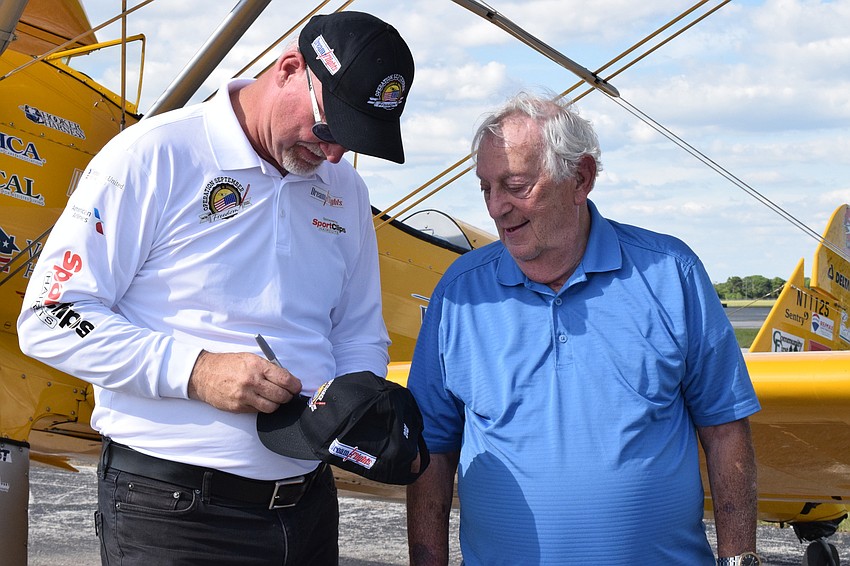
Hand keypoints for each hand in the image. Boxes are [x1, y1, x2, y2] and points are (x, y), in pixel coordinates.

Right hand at [187, 350, 301, 412]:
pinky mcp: (238, 407)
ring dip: (276, 404)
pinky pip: (258, 411)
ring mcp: (244, 396)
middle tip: (288, 394)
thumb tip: (287, 379)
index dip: (295, 386)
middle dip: (288, 396)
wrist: (203, 374)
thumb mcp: (250, 359)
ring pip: (272, 407)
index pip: (285, 379)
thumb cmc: (228, 365)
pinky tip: (259, 400)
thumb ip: (268, 368)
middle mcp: (252, 381)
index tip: (297, 387)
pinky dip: (262, 407)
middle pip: (281, 395)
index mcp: (257, 366)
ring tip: (274, 398)